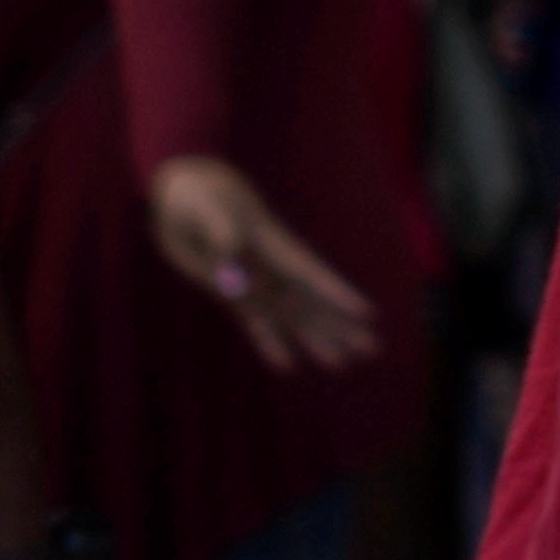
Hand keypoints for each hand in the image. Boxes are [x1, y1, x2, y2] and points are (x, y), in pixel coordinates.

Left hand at [142, 153, 380, 375]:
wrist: (185, 193)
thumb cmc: (197, 194)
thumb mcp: (203, 207)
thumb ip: (219, 229)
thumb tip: (233, 254)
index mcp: (267, 241)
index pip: (307, 271)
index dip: (336, 293)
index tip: (366, 312)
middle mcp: (268, 265)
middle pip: (311, 300)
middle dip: (341, 324)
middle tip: (374, 347)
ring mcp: (253, 280)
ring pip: (291, 317)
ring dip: (317, 340)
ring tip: (344, 365)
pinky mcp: (233, 293)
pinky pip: (255, 323)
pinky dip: (269, 344)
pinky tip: (287, 366)